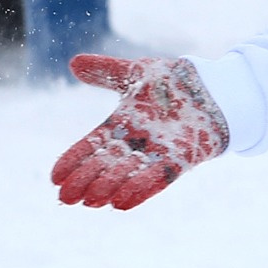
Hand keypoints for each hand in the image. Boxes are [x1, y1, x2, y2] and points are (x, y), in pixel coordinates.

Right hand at [53, 55, 227, 208]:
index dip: (74, 159)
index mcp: (121, 124)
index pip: (92, 145)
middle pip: (105, 164)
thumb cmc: (173, 82)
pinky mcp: (179, 161)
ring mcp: (157, 154)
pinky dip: (140, 190)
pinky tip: (120, 204)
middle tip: (65, 197)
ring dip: (109, 187)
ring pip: (128, 175)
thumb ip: (106, 71)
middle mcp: (136, 143)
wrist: (213, 88)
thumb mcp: (136, 72)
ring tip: (91, 200)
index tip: (55, 177)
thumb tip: (73, 63)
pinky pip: (157, 180)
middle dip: (86, 180)